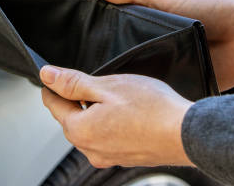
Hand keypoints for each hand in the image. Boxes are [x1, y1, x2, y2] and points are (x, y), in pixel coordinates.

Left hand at [40, 65, 193, 167]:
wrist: (186, 134)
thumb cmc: (151, 109)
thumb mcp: (108, 85)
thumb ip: (73, 83)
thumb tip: (47, 76)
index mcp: (79, 130)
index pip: (53, 104)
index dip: (53, 86)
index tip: (55, 75)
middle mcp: (89, 149)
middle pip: (70, 118)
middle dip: (75, 99)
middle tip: (91, 81)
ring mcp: (107, 156)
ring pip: (89, 128)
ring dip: (93, 111)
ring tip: (114, 95)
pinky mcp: (124, 158)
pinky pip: (106, 138)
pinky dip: (109, 124)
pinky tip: (127, 112)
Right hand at [99, 0, 233, 90]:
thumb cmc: (214, 7)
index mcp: (158, 24)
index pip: (126, 33)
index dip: (109, 38)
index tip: (88, 45)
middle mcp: (164, 46)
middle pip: (134, 58)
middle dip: (121, 64)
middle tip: (98, 73)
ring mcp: (176, 66)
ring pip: (149, 78)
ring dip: (140, 82)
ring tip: (117, 90)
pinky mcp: (190, 84)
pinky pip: (171, 93)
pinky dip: (162, 95)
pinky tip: (147, 99)